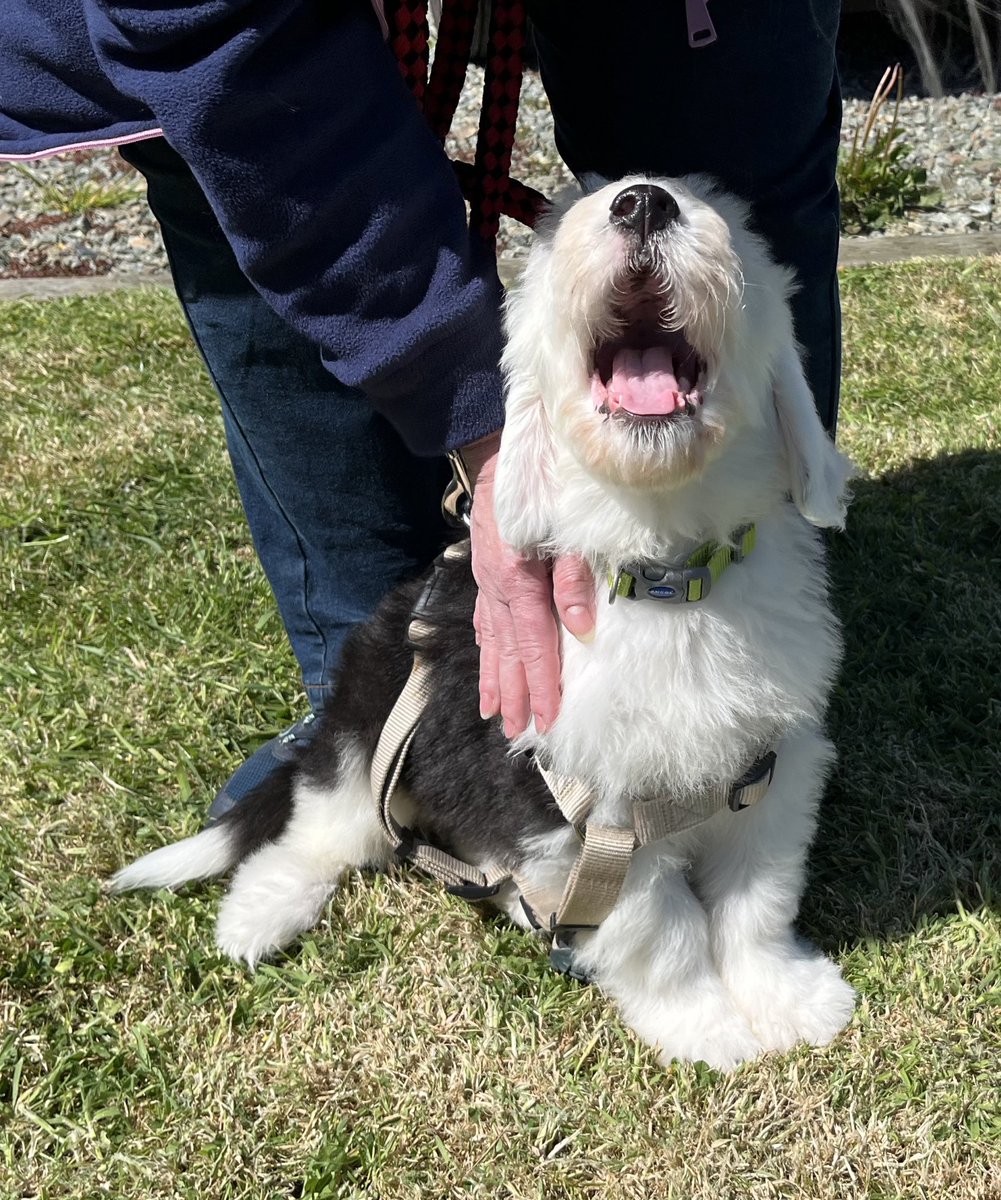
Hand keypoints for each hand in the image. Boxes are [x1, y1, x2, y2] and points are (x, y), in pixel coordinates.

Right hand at [462, 435, 594, 737]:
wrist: (500, 445)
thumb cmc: (544, 480)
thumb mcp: (565, 523)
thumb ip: (574, 576)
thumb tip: (583, 629)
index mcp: (517, 575)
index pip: (532, 641)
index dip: (541, 682)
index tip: (547, 718)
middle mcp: (495, 585)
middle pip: (507, 650)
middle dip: (516, 693)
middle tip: (522, 733)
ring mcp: (484, 580)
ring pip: (489, 639)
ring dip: (496, 678)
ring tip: (498, 715)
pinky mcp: (482, 572)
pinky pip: (481, 619)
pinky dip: (485, 648)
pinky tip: (488, 666)